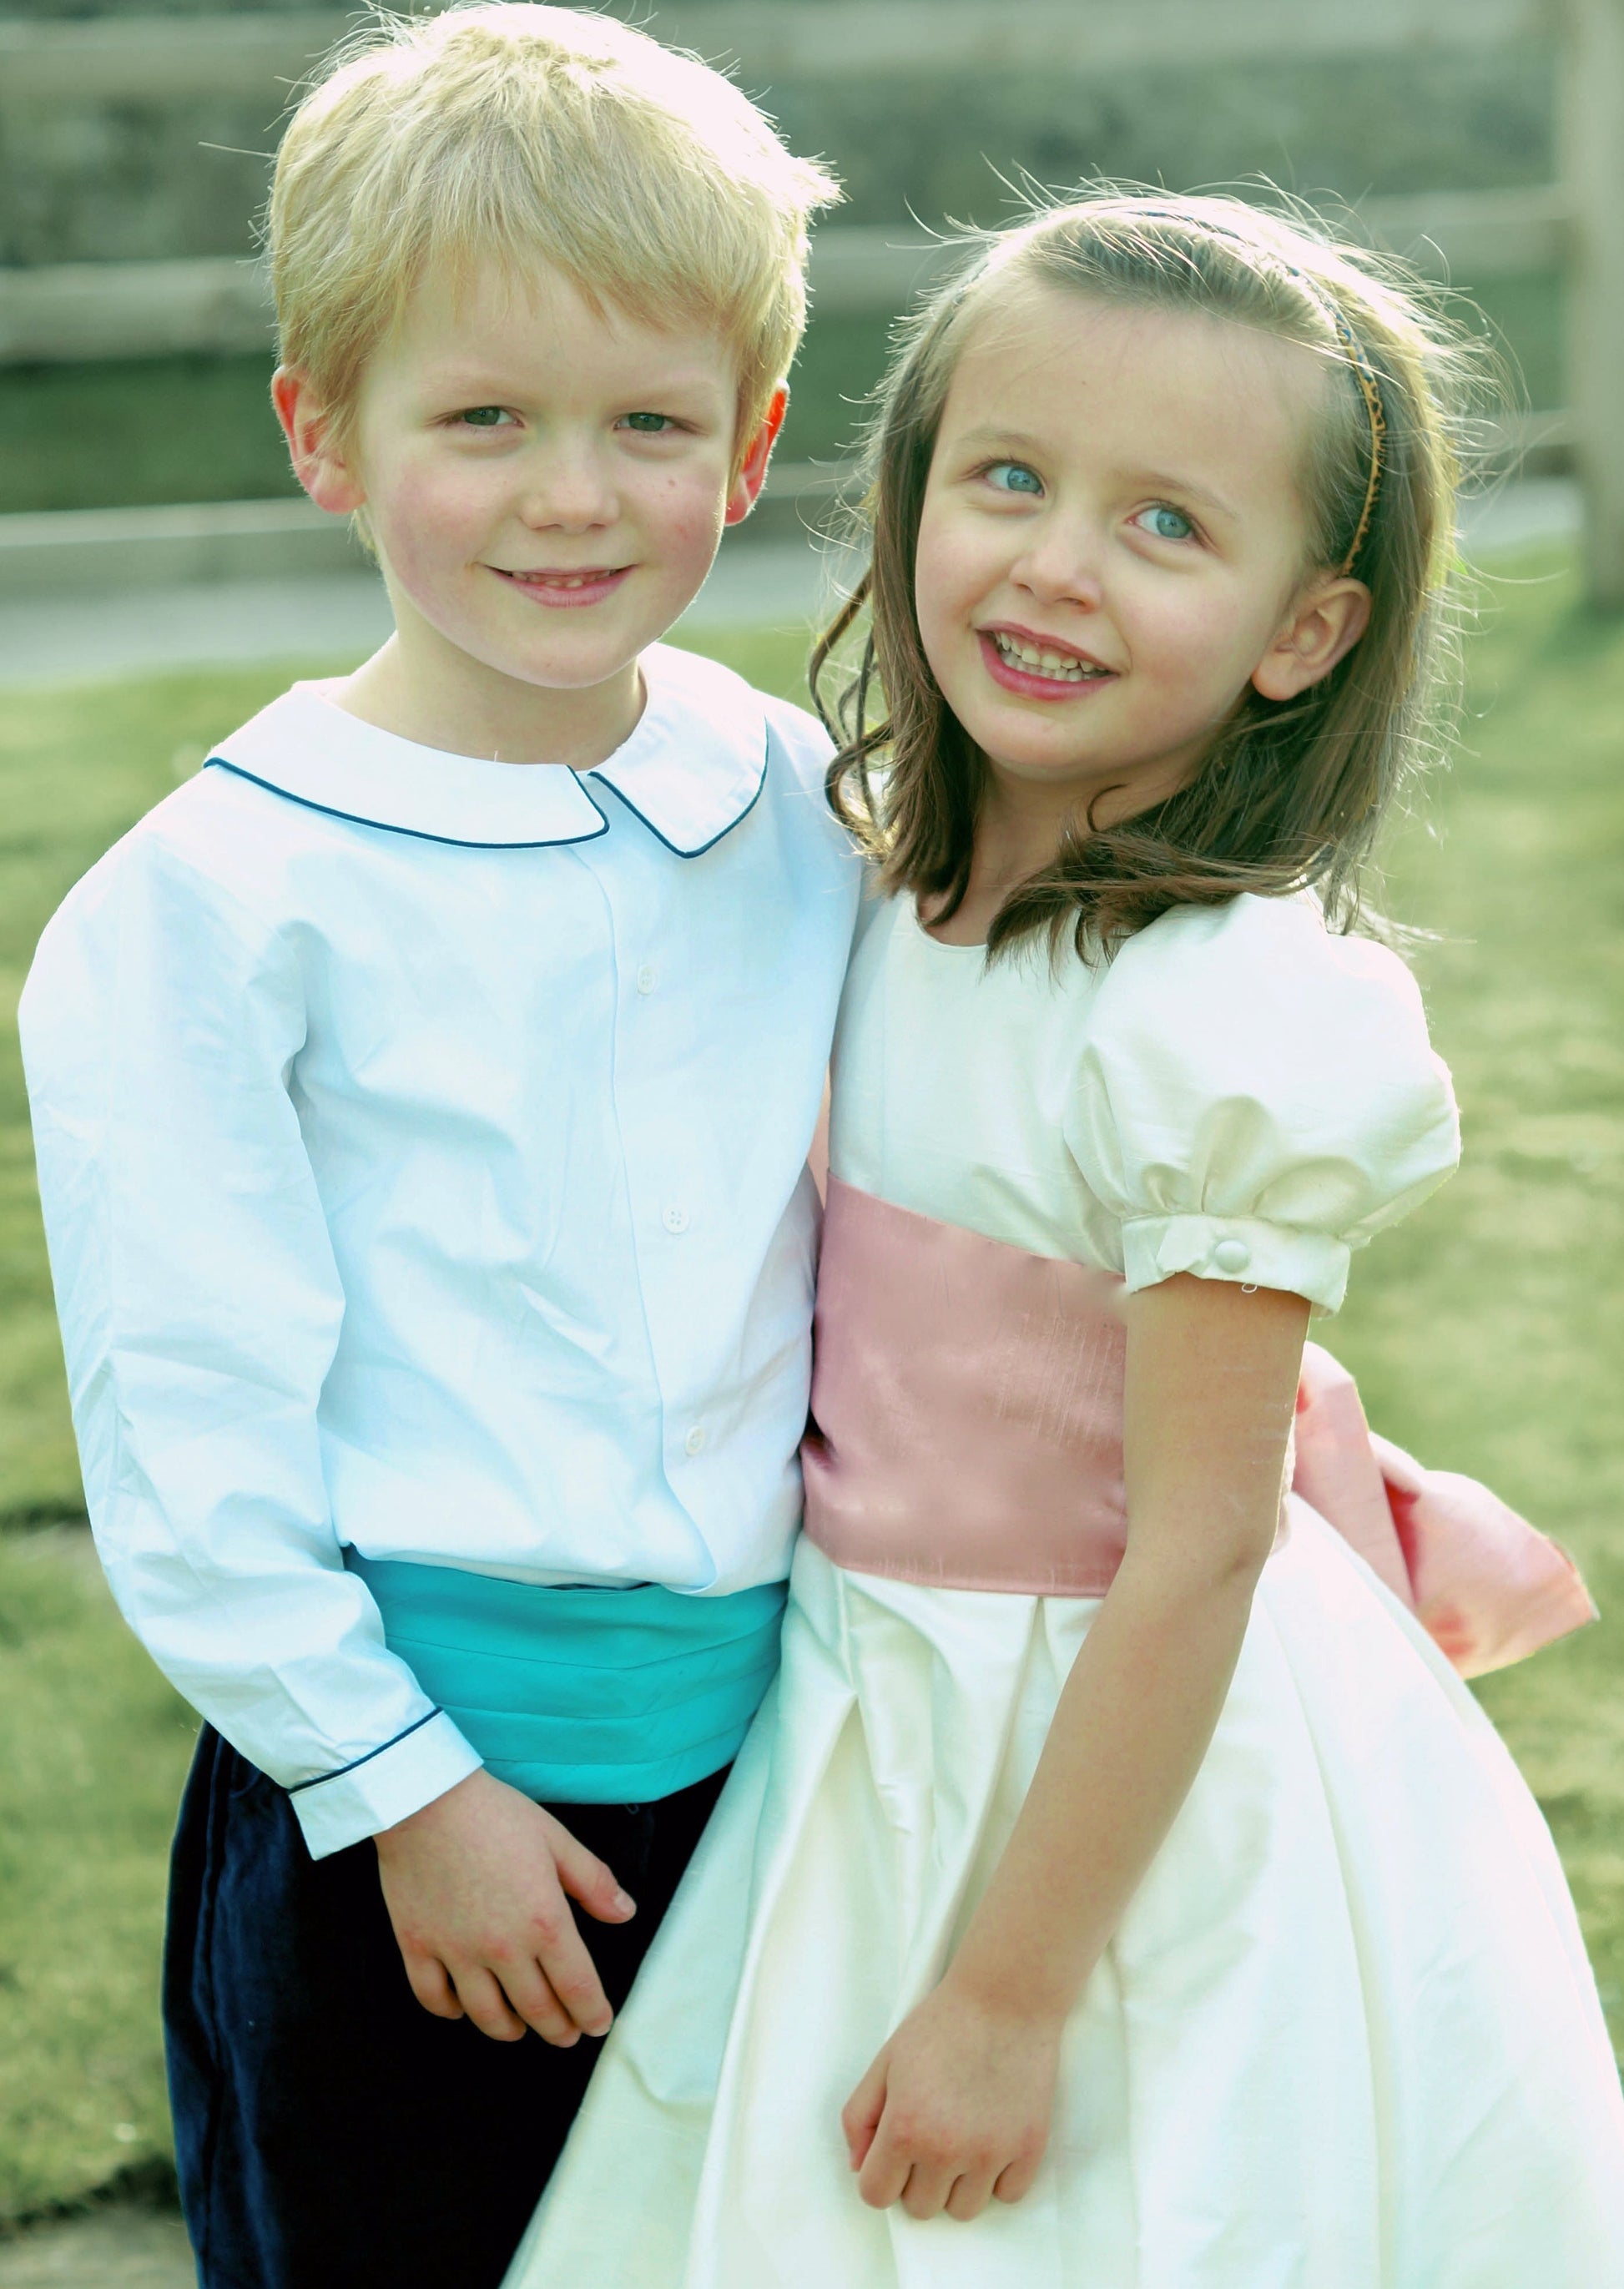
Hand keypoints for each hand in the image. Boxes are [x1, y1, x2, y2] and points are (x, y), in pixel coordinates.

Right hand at [373, 1767, 635, 2046]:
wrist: (426, 1800)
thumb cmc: (496, 1814)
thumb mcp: (557, 1840)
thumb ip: (593, 1882)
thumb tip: (625, 1914)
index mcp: (544, 1922)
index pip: (577, 1988)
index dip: (592, 2013)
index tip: (598, 2024)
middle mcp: (503, 1948)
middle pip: (536, 2009)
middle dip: (558, 2029)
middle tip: (567, 2035)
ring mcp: (456, 1953)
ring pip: (486, 2014)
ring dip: (508, 2029)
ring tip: (520, 2029)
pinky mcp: (417, 1947)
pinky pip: (434, 1998)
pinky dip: (451, 2011)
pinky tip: (463, 2008)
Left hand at [841, 1978, 1061, 2221]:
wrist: (1004, 1999)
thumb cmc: (941, 2025)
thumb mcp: (885, 2062)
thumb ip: (859, 2118)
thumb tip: (859, 2166)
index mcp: (905, 2128)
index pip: (876, 2196)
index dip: (879, 2175)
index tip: (892, 2153)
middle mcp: (947, 2150)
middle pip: (920, 2208)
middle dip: (916, 2179)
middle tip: (929, 2136)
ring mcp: (991, 2154)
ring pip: (963, 2210)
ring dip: (957, 2184)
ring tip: (962, 2139)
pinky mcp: (1029, 2150)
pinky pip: (1008, 2196)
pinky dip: (998, 2178)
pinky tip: (991, 2139)